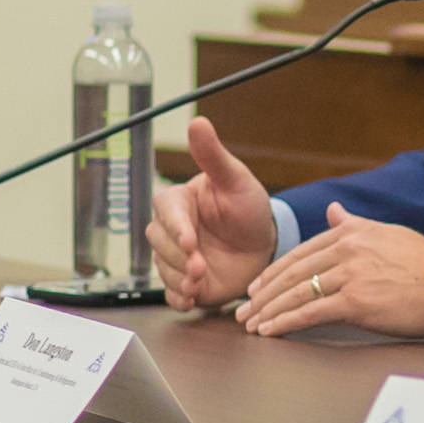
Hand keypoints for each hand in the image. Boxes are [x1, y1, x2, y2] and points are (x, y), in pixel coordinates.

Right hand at [152, 115, 279, 310]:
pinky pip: (172, 294)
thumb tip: (197, 122)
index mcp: (179, 203)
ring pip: (165, 270)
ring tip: (198, 283)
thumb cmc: (247, 207)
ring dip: (180, 279)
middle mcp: (173, 231)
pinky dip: (178, 299)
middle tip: (200, 267)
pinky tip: (189, 300)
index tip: (190, 240)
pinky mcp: (186, 283)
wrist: (264, 243)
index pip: (166, 212)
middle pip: (160, 244)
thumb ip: (213, 155)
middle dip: (179, 258)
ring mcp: (178, 259)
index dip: (176, 227)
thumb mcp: (235, 179)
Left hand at [235, 204, 423, 340]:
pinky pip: (311, 313)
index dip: (274, 271)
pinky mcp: (356, 301)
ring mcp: (350, 275)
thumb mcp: (386, 232)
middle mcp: (346, 249)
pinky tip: (272, 331)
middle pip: (293, 273)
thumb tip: (333, 211)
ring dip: (269, 310)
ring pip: (297, 293)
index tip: (258, 286)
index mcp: (351, 233)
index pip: (301, 253)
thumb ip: (354, 224)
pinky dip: (286, 322)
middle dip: (264, 293)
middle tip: (245, 309)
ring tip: (252, 324)